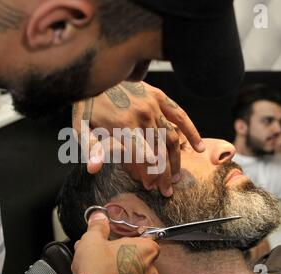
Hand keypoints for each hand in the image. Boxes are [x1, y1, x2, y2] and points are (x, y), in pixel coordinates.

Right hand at [71, 211, 159, 273]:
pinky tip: (102, 273)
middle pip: (140, 253)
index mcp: (146, 249)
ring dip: (119, 263)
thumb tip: (98, 217)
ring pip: (133, 268)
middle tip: (107, 247)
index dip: (135, 234)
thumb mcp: (93, 239)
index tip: (125, 234)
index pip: (149, 236)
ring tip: (100, 260)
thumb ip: (98, 225)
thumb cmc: (98, 268)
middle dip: (123, 249)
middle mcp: (149, 267)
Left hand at [73, 81, 204, 196]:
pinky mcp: (159, 96)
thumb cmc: (87, 105)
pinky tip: (199, 148)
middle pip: (159, 151)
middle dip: (164, 173)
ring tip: (176, 178)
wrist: (96, 75)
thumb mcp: (81, 127)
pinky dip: (191, 132)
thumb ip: (90, 148)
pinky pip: (180, 115)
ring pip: (171, 138)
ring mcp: (153, 105)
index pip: (143, 156)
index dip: (149, 174)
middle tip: (165, 190)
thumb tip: (94, 168)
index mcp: (124, 126)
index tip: (150, 187)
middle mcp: (143, 116)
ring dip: (176, 160)